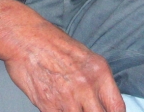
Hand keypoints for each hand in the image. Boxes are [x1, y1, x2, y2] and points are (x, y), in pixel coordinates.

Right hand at [0, 0, 123, 111]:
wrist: (27, 39)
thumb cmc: (53, 44)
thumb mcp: (84, 56)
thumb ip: (95, 79)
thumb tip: (100, 99)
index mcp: (100, 71)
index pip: (117, 107)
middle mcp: (87, 86)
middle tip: (88, 110)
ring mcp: (68, 98)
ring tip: (72, 106)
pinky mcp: (49, 106)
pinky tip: (59, 106)